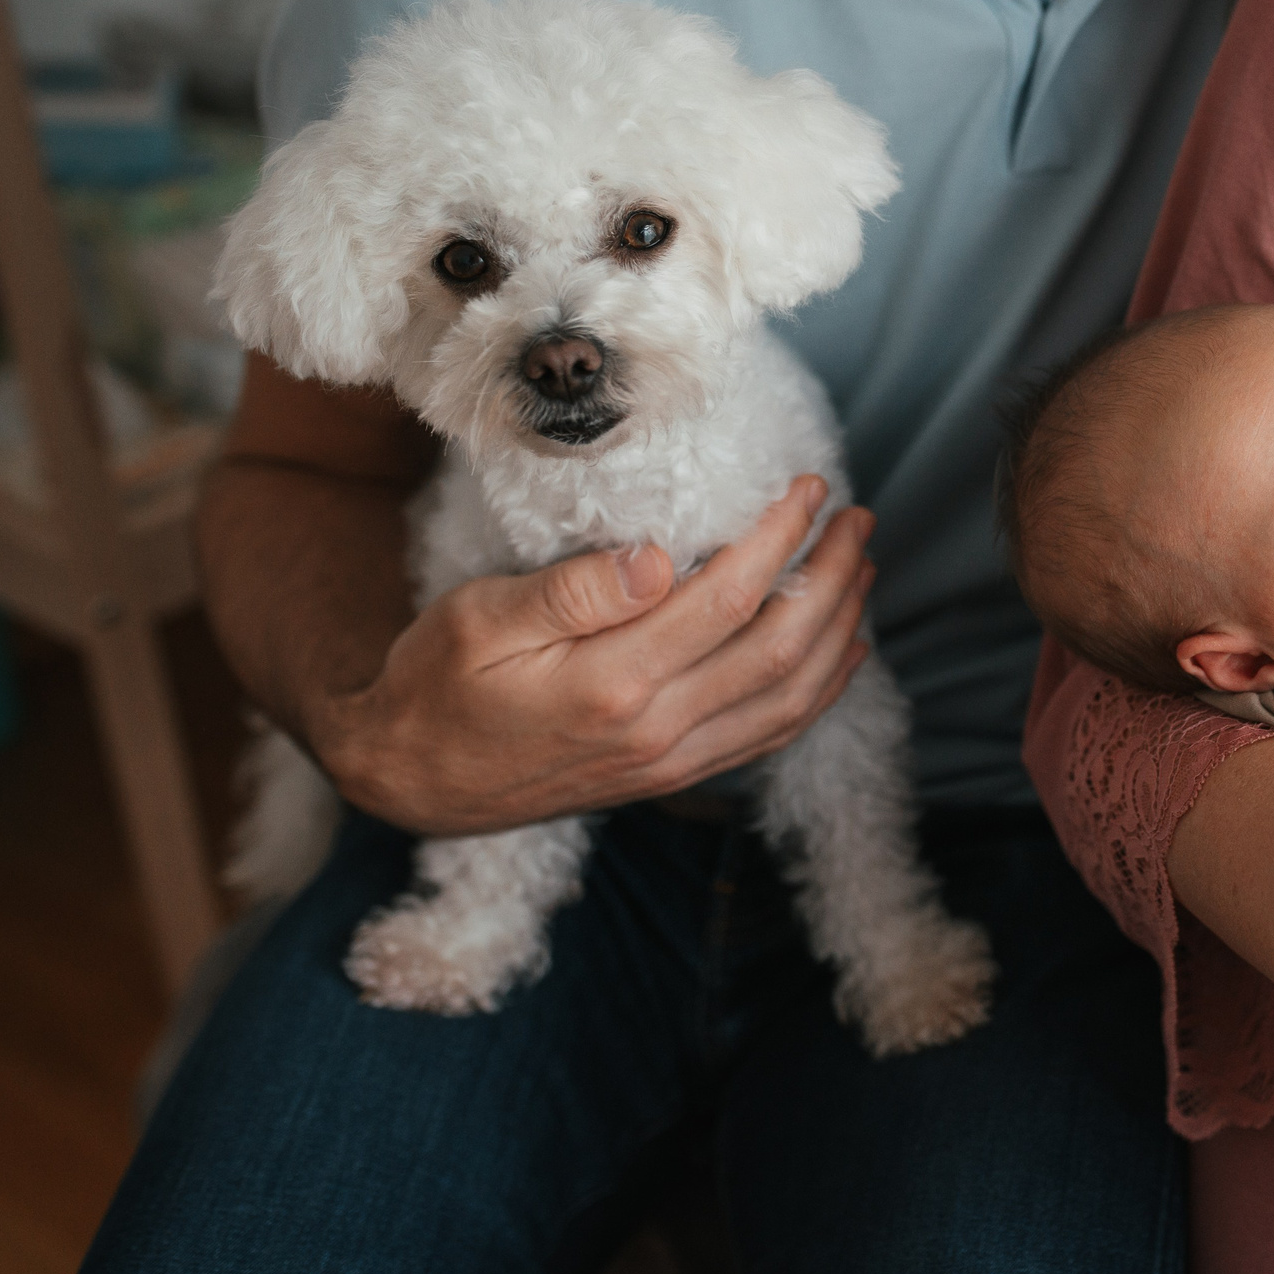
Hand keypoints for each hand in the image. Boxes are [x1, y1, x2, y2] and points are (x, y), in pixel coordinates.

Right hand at [308, 474, 873, 832]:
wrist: (411, 783)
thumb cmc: (438, 685)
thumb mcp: (478, 619)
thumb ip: (572, 591)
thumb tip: (661, 556)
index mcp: (612, 683)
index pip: (729, 599)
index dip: (781, 539)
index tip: (808, 490)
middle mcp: (658, 732)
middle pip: (782, 650)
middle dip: (832, 578)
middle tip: (857, 520)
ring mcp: (672, 763)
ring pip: (792, 700)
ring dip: (841, 631)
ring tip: (861, 570)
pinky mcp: (675, 778)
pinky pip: (770, 736)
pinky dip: (819, 692)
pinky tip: (841, 652)